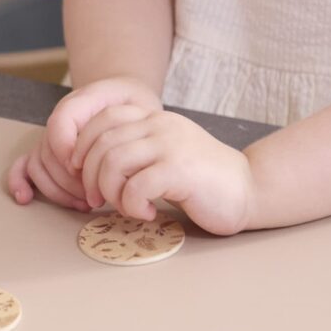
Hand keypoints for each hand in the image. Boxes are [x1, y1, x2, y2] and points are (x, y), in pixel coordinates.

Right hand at [8, 78, 161, 208]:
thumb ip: (114, 120)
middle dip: (71, 182)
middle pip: (49, 156)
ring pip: (39, 168)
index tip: (84, 169)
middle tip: (96, 197)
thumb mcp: (134, 101)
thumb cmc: (130, 105)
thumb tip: (87, 158)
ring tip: (84, 204)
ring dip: (58, 191)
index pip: (58, 126)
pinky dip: (19, 182)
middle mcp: (58, 124)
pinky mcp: (46, 155)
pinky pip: (23, 167)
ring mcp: (50, 141)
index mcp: (75, 105)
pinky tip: (25, 197)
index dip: (67, 151)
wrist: (124, 103)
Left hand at [72, 105, 255, 234]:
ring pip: (113, 163)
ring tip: (125, 207)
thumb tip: (87, 166)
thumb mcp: (161, 154)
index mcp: (154, 117)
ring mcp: (171, 145)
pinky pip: (135, 187)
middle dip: (90, 177)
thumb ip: (131, 151)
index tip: (83, 172)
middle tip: (97, 200)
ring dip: (110, 193)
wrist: (248, 190)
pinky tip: (146, 213)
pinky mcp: (180, 170)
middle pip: (102, 143)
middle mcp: (161, 125)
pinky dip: (132, 206)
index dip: (83, 145)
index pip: (104, 117)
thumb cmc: (198, 179)